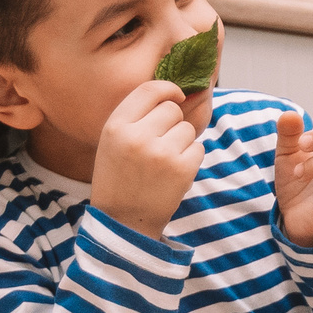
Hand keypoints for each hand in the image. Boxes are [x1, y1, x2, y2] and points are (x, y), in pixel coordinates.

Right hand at [91, 80, 204, 239]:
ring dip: (182, 143)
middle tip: (160, 146)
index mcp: (116, 126)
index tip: (176, 96)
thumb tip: (175, 92)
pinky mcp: (181, 170)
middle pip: (172, 110)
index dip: (168, 89)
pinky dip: (191, 159)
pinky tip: (174, 173)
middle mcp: (137, 137)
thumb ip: (137, 115)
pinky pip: (199, 148)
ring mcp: (160, 153)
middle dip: (172, 124)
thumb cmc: (119, 178)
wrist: (123, 223)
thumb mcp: (113, 142)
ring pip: (187, 129)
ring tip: (164, 163)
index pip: (149, 90)